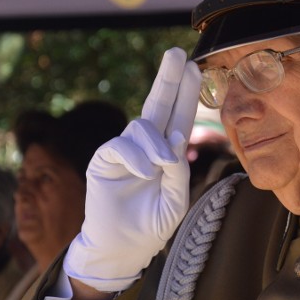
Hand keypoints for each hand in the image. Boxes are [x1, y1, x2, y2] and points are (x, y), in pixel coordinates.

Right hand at [64, 48, 201, 292]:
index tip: (195, 67)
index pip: (179, 115)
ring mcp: (124, 149)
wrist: (124, 247)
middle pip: (158, 104)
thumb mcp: (177, 198)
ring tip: (161, 167)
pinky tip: (144, 172)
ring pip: (142, 126)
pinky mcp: (103, 159)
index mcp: (167, 151)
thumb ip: (179, 171)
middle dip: (169, 78)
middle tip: (177, 53)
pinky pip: (121, 145)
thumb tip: (174, 140)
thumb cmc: (153, 223)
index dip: (186, 92)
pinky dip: (137, 157)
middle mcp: (146, 144)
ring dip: (156, 144)